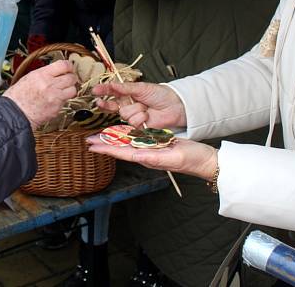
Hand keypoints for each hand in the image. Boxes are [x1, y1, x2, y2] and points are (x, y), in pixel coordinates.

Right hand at [3, 60, 77, 127]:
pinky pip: (66, 101)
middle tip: (68, 79)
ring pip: (73, 90)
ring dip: (69, 89)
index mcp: (42, 75)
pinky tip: (55, 100)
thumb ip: (44, 74)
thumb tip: (55, 71)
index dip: (69, 66)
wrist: (14, 114)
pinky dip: (62, 100)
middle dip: (71, 78)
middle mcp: (50, 85)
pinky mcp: (57, 108)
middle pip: (71, 77)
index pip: (64, 65)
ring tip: (63, 90)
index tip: (69, 68)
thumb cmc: (17, 97)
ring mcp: (55, 97)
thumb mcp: (29, 77)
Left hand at [86, 137, 218, 180]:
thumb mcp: (174, 156)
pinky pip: (138, 139)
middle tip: (88, 140)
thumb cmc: (192, 159)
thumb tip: (137, 156)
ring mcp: (151, 150)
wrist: (206, 161)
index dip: (106, 149)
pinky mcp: (157, 145)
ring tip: (99, 136)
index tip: (92, 146)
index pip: (122, 153)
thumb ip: (155, 157)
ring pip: (127, 143)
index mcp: (148, 157)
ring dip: (112, 140)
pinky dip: (126, 136)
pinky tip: (120, 134)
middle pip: (121, 148)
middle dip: (104, 144)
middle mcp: (146, 154)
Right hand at [92, 82, 186, 128]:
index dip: (103, 92)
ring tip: (146, 108)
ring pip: (124, 115)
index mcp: (128, 95)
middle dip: (110, 104)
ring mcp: (133, 116)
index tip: (94, 91)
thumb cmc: (160, 94)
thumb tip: (110, 84)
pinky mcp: (139, 127)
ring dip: (135, 110)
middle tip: (101, 102)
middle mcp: (129, 106)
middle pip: (114, 106)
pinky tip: (148, 116)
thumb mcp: (141, 88)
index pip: (112, 93)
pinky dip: (141, 118)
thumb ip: (124, 87)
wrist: (175, 106)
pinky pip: (133, 123)